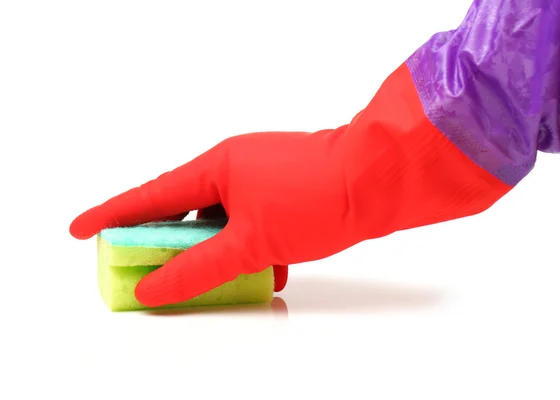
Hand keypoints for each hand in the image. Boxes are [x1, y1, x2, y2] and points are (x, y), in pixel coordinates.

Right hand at [70, 64, 508, 306]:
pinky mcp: (283, 191)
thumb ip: (200, 268)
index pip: (150, 196)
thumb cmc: (315, 197)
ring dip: (218, 252)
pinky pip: (252, 222)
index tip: (79, 229)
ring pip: (222, 222)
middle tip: (150, 271)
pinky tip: (266, 271)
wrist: (377, 179)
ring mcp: (260, 178)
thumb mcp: (251, 242)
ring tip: (216, 281)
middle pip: (184, 211)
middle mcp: (233, 167)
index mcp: (216, 168)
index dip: (111, 215)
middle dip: (169, 245)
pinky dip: (252, 248)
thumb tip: (157, 287)